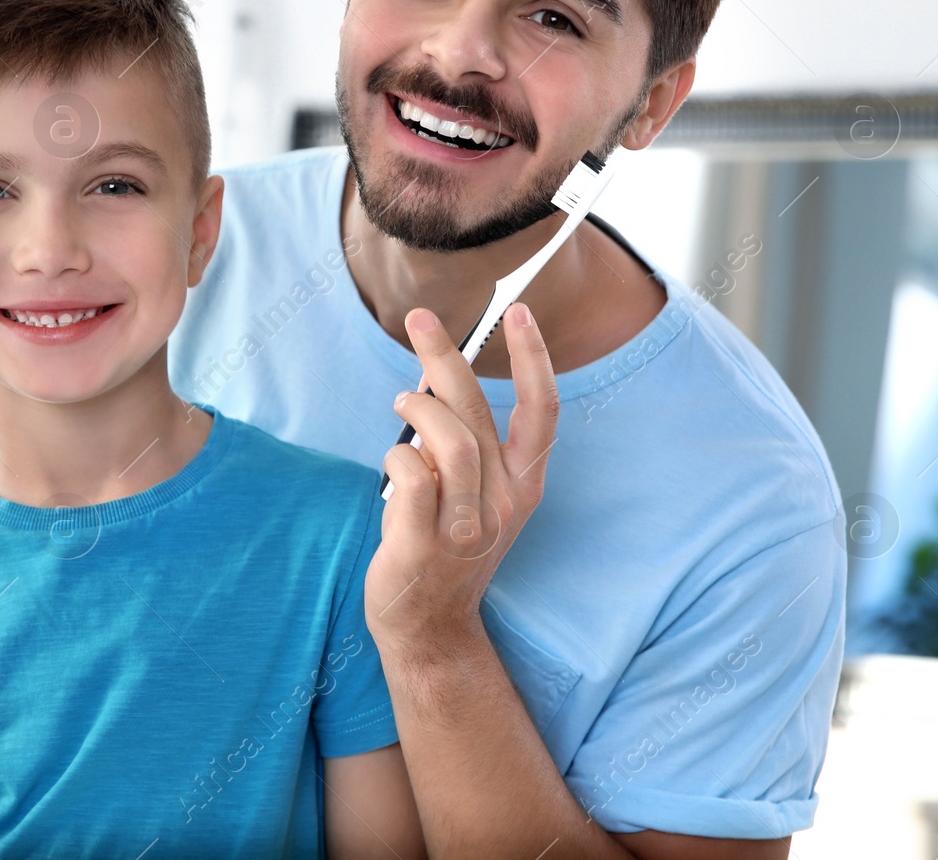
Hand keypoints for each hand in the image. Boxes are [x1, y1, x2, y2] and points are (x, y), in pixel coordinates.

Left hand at [366, 303, 558, 658]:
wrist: (429, 626)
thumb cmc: (444, 545)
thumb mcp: (472, 493)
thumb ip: (463, 441)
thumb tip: (435, 375)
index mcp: (524, 485)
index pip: (542, 412)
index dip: (534, 358)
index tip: (519, 312)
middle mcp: (504, 502)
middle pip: (478, 412)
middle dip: (446, 357)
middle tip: (419, 320)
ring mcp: (467, 525)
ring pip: (449, 438)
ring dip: (417, 406)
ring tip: (401, 400)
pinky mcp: (426, 542)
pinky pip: (414, 472)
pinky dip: (398, 453)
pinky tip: (395, 461)